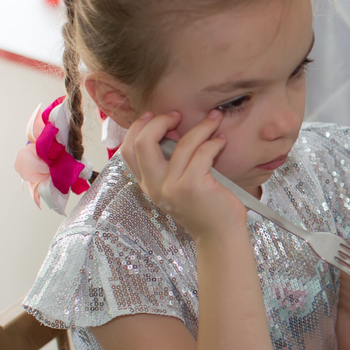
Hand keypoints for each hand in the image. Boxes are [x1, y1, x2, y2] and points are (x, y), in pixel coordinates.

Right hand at [118, 110, 244, 238]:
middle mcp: (155, 187)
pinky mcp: (193, 185)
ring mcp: (172, 186)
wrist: (220, 235)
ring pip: (182, 143)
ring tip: (215, 119)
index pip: (127, 151)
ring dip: (201, 126)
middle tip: (178, 114)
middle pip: (143, 143)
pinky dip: (214, 141)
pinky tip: (221, 140)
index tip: (153, 115)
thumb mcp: (177, 186)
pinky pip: (203, 152)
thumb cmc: (205, 207)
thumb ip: (169, 165)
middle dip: (160, 121)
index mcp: (148, 185)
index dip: (137, 128)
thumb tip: (173, 129)